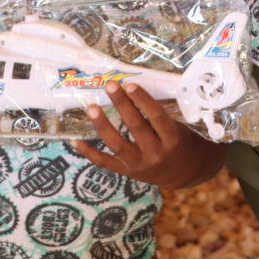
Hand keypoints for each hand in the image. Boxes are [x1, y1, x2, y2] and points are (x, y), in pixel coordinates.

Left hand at [73, 81, 225, 190]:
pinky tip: (76, 141)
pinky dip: (89, 152)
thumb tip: (136, 89)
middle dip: (122, 104)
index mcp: (172, 140)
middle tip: (110, 86)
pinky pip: (104, 162)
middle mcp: (156, 153)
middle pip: (136, 127)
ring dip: (103, 125)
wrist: (182, 173)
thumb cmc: (179, 142)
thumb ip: (160, 113)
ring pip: (117, 144)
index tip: (131, 85)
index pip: (157, 117)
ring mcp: (139, 165)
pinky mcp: (126, 172)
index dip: (143, 100)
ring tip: (92, 108)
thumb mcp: (178, 127)